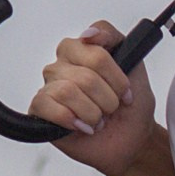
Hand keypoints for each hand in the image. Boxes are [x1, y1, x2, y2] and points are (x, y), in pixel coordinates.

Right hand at [31, 23, 170, 175]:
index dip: (115, 76)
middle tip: (112, 109)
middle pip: (84, 75)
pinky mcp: (40, 109)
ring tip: (98, 120)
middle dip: (107, 99)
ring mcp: (50, 87)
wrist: (132, 140)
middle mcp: (62, 65)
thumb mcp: (134, 63)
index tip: (125, 91)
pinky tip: (82, 127)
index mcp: (82, 49)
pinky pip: (44, 104)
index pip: (93, 48)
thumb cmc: (131, 105)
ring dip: (91, 113)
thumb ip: (111, 36)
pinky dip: (69, 119)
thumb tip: (87, 35)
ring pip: (67, 91)